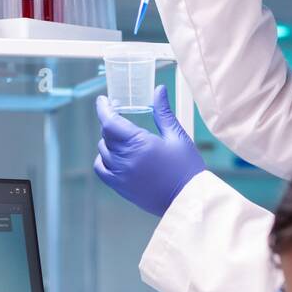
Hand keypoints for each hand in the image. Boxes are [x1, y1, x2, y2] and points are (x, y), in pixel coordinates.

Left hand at [95, 85, 204, 216]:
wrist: (189, 200)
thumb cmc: (187, 169)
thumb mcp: (177, 136)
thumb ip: (163, 112)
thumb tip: (158, 90)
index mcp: (139, 143)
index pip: (110, 121)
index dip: (103, 108)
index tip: (103, 101)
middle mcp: (126, 159)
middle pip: (107, 134)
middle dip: (112, 124)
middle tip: (122, 120)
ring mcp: (121, 174)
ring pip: (103, 150)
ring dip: (109, 141)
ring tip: (123, 139)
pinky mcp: (121, 187)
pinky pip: (101, 169)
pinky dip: (103, 159)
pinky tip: (114, 156)